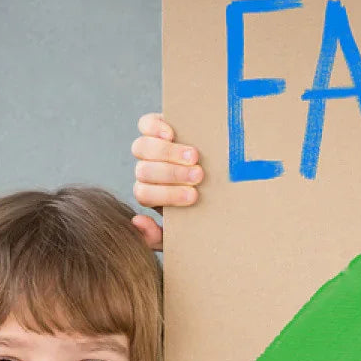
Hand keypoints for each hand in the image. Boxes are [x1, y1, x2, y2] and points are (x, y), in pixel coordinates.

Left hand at [130, 112, 202, 251]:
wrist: (222, 172)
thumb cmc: (203, 206)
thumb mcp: (185, 227)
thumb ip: (160, 236)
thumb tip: (138, 222)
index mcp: (149, 194)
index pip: (145, 195)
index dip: (166, 195)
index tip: (193, 197)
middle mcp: (145, 171)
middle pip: (143, 171)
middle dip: (172, 175)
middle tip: (198, 176)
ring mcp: (149, 148)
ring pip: (142, 149)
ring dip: (168, 153)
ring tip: (194, 156)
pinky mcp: (155, 125)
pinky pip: (145, 123)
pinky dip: (155, 127)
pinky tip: (171, 133)